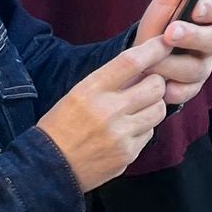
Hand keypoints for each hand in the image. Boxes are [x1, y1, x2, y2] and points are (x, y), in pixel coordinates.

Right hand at [39, 39, 171, 191]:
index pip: (132, 62)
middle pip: (156, 86)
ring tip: (137, 109)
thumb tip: (146, 66)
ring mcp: (119, 136)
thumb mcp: (79, 93)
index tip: (165, 43)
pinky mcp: (126, 156)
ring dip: (152, 106)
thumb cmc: (62, 125)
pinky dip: (143, 130)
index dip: (154, 49)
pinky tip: (125, 132)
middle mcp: (108, 112)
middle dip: (156, 83)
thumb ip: (111, 80)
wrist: (47, 169)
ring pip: (158, 110)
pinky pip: (149, 133)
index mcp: (92, 90)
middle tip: (146, 86)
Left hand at [135, 0, 211, 106]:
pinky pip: (187, 91)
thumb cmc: (156, 26)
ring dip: (170, 63)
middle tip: (170, 33)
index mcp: (210, 19)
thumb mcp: (167, 0)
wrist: (134, 63)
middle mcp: (211, 44)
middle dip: (192, 36)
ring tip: (150, 62)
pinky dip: (170, 87)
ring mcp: (203, 68)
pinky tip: (159, 83)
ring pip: (197, 68)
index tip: (197, 7)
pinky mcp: (191, 90)